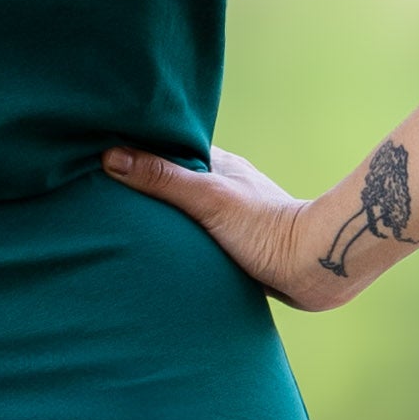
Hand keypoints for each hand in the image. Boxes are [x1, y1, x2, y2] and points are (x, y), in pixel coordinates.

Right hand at [102, 143, 358, 310]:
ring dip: (164, 219)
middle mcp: (225, 187)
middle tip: (104, 194)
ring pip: (186, 213)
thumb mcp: (208, 199)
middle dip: (146, 187)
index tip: (104, 154)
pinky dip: (180, 243)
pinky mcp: (236, 247)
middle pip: (175, 182)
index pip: (170, 149)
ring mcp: (231, 218)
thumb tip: (111, 156)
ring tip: (124, 226)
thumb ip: (162, 179)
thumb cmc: (266, 230)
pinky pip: (197, 240)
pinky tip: (162, 255)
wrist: (314, 269)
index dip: (140, 151)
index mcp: (219, 165)